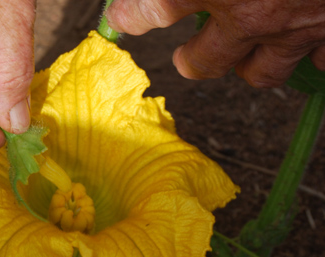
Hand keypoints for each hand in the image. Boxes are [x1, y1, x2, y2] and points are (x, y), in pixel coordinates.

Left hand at [106, 0, 324, 87]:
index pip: (149, 11)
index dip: (131, 16)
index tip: (124, 17)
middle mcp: (249, 11)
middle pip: (201, 63)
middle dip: (190, 61)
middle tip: (185, 55)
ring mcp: (296, 25)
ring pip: (259, 72)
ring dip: (244, 64)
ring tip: (239, 50)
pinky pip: (319, 61)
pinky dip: (311, 52)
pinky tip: (306, 34)